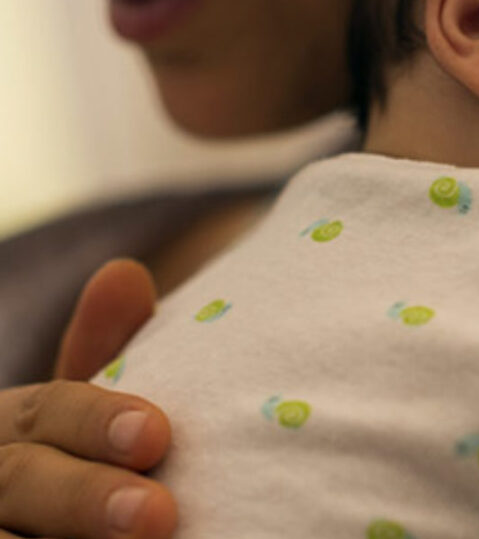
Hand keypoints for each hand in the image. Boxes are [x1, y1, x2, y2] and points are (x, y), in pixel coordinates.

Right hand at [0, 260, 176, 537]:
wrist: (62, 525)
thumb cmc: (86, 474)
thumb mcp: (93, 420)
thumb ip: (105, 353)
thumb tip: (123, 272)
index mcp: (11, 428)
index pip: (43, 414)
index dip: (95, 422)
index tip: (155, 435)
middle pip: (17, 480)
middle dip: (83, 497)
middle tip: (157, 515)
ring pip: (1, 537)